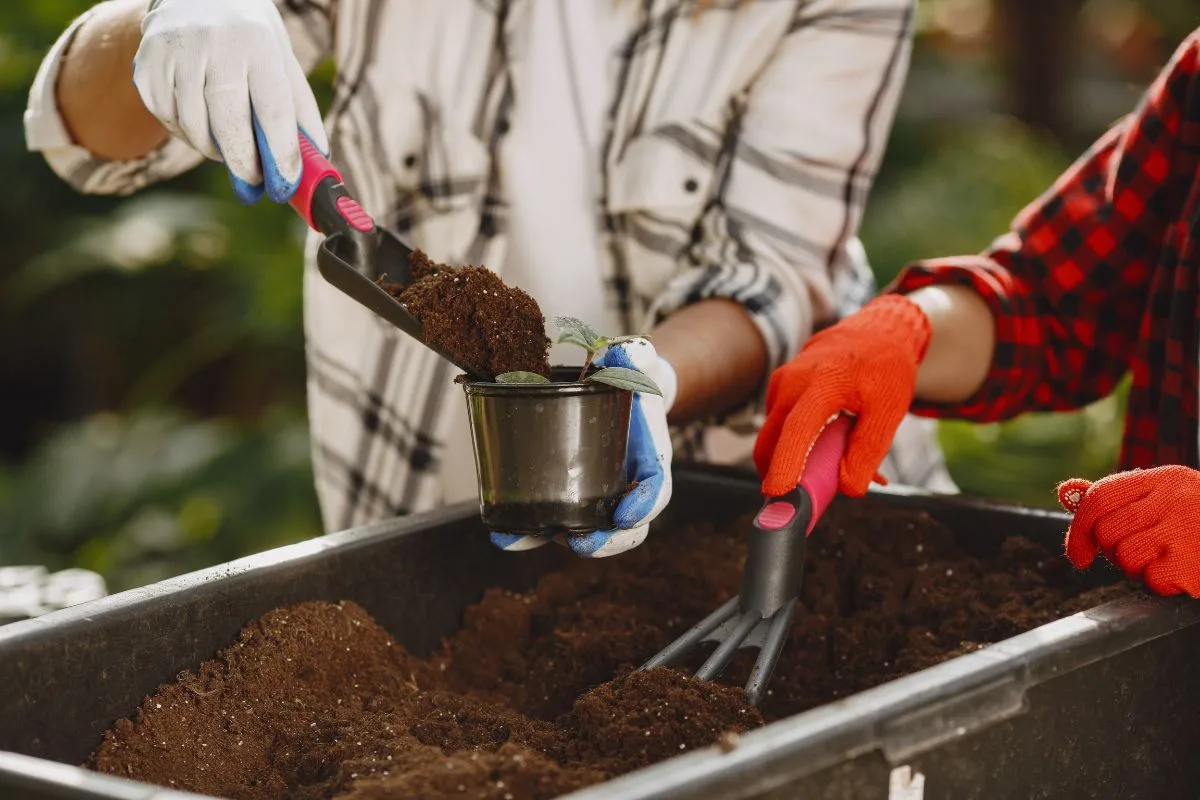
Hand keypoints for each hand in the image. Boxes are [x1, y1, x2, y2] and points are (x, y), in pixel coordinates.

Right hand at [133, 0, 327, 203]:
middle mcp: (214, 43)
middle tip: (254, 183)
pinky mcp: (147, 63)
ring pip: (194, 126)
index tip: (285, 183)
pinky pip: (167, 118)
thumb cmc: (250, 36)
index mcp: (257, 42)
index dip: (280, 153)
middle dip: (243, 163)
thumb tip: (317, 160)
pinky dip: (186, 133)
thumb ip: (300, 109)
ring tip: (229, 149)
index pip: (272, 109)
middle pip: (228, 122)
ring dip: (213, 149)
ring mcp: (176, 52)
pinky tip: (201, 124)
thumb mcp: (283, 59)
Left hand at [491, 339, 675, 557]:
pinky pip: (552, 521)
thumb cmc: (628, 380)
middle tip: (579, 542)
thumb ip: (636, 356)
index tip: (627, 515)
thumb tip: (630, 351)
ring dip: (551, 540)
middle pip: (623, 530)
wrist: (616, 388)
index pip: (655, 491)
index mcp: (650, 462)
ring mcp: (595, 497)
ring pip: (584, 533)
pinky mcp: (567, 497)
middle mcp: (626, 489)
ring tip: (521, 538)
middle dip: (602, 542)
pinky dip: (528, 531)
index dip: (643, 506)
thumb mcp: (636, 363)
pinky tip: (502, 532)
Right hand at [754, 294, 930, 497]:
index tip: (778, 494)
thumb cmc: (885, 369)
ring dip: (791, 459)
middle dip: (776, 474)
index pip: (796, 431)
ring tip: (828, 465)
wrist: (875, 332)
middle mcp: (793, 381)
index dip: (785, 465)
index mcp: (823, 383)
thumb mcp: (889, 411)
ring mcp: (781, 383)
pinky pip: (779, 426)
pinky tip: (823, 445)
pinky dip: (795, 444)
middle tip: (798, 503)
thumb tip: (848, 489)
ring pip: (773, 436)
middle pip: (770, 440)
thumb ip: (868, 451)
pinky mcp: (779, 389)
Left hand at [1058, 467, 1199, 596]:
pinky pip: (1152, 579)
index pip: (1100, 497)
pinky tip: (1185, 573)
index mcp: (1166, 478)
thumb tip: (1067, 491)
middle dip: (1115, 552)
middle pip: (1107, 531)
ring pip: (1126, 556)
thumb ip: (1116, 498)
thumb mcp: (1165, 499)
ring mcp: (1188, 527)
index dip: (1078, 529)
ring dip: (1139, 569)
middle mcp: (1176, 497)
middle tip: (1143, 554)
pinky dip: (1162, 583)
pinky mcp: (1194, 559)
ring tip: (1167, 561)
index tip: (1078, 556)